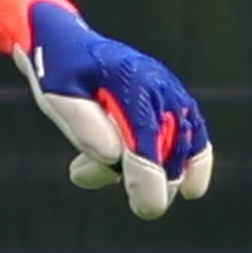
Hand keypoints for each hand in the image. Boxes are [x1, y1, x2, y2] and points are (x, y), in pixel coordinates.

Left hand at [20, 4, 215, 217]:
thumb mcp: (57, 95)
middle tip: (82, 172)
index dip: (148, 183)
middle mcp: (158, 89)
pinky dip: (195, 163)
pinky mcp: (173, 101)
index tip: (145, 208)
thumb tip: (114, 155)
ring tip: (95, 168)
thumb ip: (84, 125)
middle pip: (169, 156)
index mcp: (131, 86)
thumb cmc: (59, 72)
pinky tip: (191, 188)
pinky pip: (194, 137)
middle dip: (142, 181)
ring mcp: (170, 94)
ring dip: (152, 173)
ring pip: (183, 150)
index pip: (146, 146)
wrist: (68, 44)